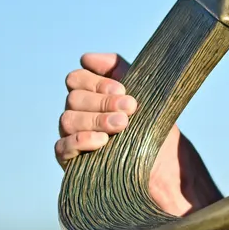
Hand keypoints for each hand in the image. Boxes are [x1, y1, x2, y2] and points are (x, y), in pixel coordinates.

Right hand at [54, 52, 195, 214]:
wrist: (166, 171)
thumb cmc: (155, 130)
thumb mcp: (144, 94)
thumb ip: (120, 69)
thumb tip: (86, 58)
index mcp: (92, 97)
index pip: (77, 79)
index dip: (97, 82)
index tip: (124, 90)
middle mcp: (78, 115)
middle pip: (73, 98)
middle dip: (103, 102)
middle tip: (131, 109)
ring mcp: (72, 138)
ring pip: (67, 119)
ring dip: (96, 119)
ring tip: (122, 125)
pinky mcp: (71, 163)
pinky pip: (62, 147)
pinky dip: (80, 140)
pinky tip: (102, 142)